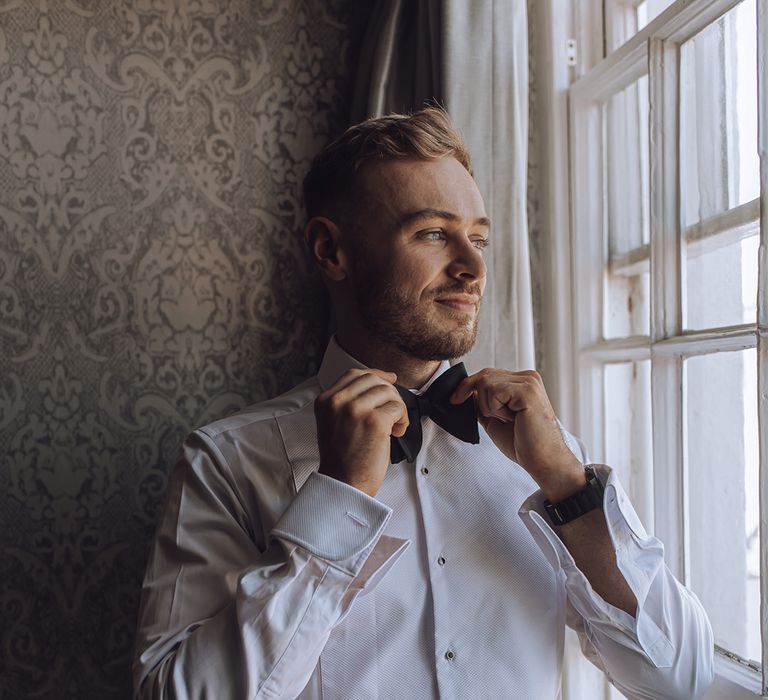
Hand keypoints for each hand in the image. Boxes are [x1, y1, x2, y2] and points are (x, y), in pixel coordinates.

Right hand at [315, 368, 408, 496]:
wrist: (343, 483)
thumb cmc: (343, 458)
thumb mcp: (335, 421)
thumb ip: (349, 401)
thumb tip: (384, 379)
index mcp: (326, 400)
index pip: (355, 374)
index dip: (376, 375)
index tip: (390, 380)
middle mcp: (338, 401)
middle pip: (374, 380)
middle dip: (389, 394)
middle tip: (392, 413)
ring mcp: (355, 409)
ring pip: (388, 392)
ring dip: (397, 408)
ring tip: (394, 426)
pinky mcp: (374, 421)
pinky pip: (398, 408)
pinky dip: (403, 420)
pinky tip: (396, 433)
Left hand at [451, 369, 584, 501]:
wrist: (542, 460)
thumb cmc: (523, 443)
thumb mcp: (495, 418)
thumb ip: (483, 403)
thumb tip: (466, 393)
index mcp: (523, 382)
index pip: (487, 374)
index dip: (468, 386)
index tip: (455, 399)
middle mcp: (528, 377)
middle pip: (484, 375)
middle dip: (478, 399)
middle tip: (492, 417)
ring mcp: (529, 382)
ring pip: (486, 383)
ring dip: (490, 407)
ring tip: (509, 419)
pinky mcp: (527, 391)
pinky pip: (493, 392)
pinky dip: (496, 409)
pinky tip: (513, 419)